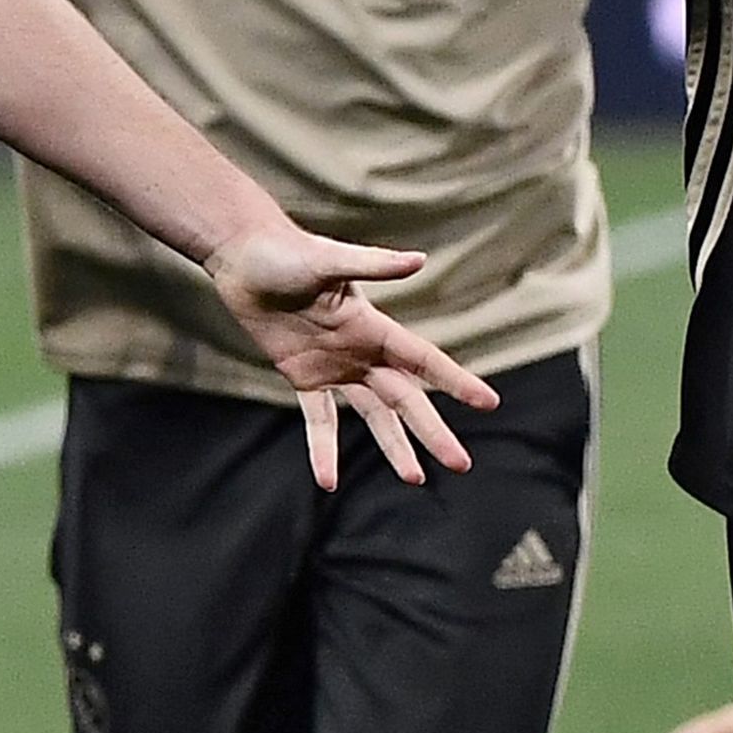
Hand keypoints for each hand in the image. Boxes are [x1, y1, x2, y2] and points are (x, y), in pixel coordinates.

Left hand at [202, 230, 492, 488]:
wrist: (243, 257)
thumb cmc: (286, 251)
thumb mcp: (329, 260)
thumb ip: (373, 264)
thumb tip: (419, 259)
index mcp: (374, 326)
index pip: (424, 361)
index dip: (456, 381)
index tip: (489, 403)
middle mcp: (361, 352)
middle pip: (406, 399)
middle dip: (432, 431)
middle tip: (461, 464)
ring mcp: (334, 367)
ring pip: (373, 415)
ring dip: (394, 446)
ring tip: (415, 478)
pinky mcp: (302, 376)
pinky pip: (318, 420)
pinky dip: (323, 450)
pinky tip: (328, 481)